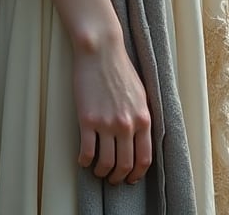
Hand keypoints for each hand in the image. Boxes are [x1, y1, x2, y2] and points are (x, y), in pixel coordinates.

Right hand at [73, 30, 152, 185]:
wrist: (101, 50)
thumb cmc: (120, 68)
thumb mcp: (141, 94)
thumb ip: (142, 117)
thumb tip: (141, 139)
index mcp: (143, 118)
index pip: (144, 158)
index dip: (137, 173)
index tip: (130, 178)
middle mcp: (126, 124)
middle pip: (125, 164)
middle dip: (119, 177)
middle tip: (113, 179)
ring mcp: (106, 123)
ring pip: (106, 162)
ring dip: (102, 172)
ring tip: (98, 170)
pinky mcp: (87, 120)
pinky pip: (87, 151)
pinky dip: (85, 161)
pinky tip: (83, 160)